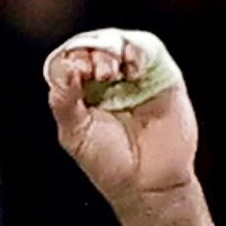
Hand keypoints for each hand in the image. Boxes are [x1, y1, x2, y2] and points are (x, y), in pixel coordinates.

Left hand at [46, 32, 201, 205]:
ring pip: (120, 41)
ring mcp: (134, 74)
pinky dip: (138, 51)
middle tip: (95, 72)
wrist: (148, 184)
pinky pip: (149, 48)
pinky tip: (133, 69)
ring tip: (111, 72)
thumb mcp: (75, 135)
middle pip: (94, 44)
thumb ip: (64, 103)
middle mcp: (107, 77)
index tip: (77, 75)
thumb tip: (65, 70)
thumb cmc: (109, 163)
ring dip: (112, 48)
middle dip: (92, 51)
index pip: (71, 57)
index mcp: (82, 88)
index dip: (72, 58)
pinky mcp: (161, 74)